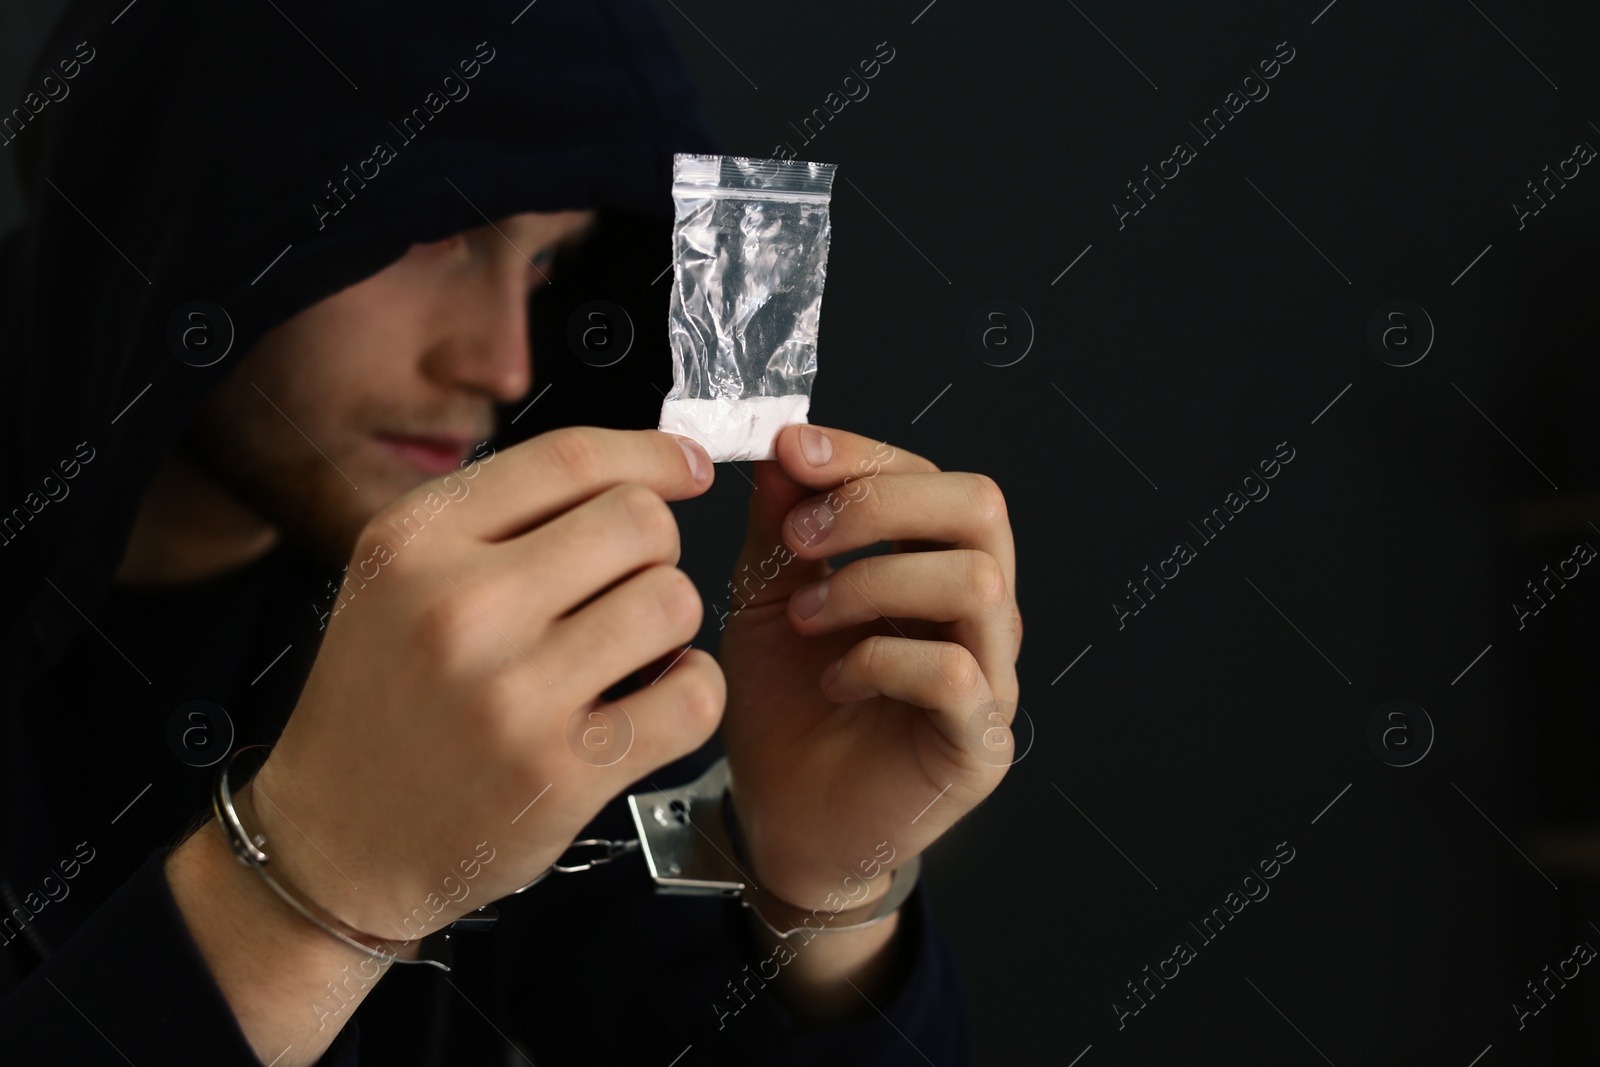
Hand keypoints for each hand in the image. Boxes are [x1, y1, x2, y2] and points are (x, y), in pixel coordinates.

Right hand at [249, 427, 725, 935]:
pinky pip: (693, 696)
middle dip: (655, 550)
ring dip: (672, 625)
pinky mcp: (563, 771)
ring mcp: (514, 692)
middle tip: (627, 588)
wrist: (334, 845)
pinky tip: (652, 703)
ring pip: (674, 601)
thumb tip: (644, 471)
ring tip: (630, 652)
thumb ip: (502, 519)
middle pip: (639, 520)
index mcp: (416, 541)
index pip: (570, 458)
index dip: (652, 454)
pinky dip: (693, 694)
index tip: (688, 465)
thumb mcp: (399, 581)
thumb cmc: (380, 708)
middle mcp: (462, 606)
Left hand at [717, 424, 1021, 911]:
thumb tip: (787, 446)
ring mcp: (989, 676)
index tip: (791, 452)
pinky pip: (957, 674)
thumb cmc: (785, 705)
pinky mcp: (980, 744)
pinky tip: (833, 680)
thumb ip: (780, 523)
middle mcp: (975, 612)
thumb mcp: (765, 595)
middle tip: (800, 537)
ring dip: (873, 582)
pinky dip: (882, 660)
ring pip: (976, 581)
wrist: (779, 817)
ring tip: (803, 615)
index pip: (932, 477)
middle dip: (879, 504)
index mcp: (931, 564)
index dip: (863, 455)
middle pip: (980, 509)